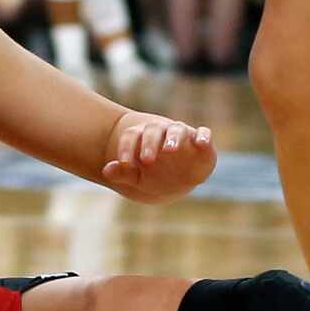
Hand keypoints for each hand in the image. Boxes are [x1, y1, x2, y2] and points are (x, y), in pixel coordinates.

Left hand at [100, 113, 215, 202]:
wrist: (175, 180)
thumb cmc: (151, 175)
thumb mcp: (136, 178)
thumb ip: (122, 172)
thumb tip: (106, 171)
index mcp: (142, 137)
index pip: (131, 136)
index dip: (126, 148)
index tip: (123, 163)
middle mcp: (162, 132)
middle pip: (153, 131)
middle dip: (149, 143)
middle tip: (146, 160)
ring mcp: (182, 135)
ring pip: (177, 130)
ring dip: (173, 138)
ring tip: (170, 150)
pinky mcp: (200, 142)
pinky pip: (203, 134)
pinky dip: (203, 136)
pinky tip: (201, 143)